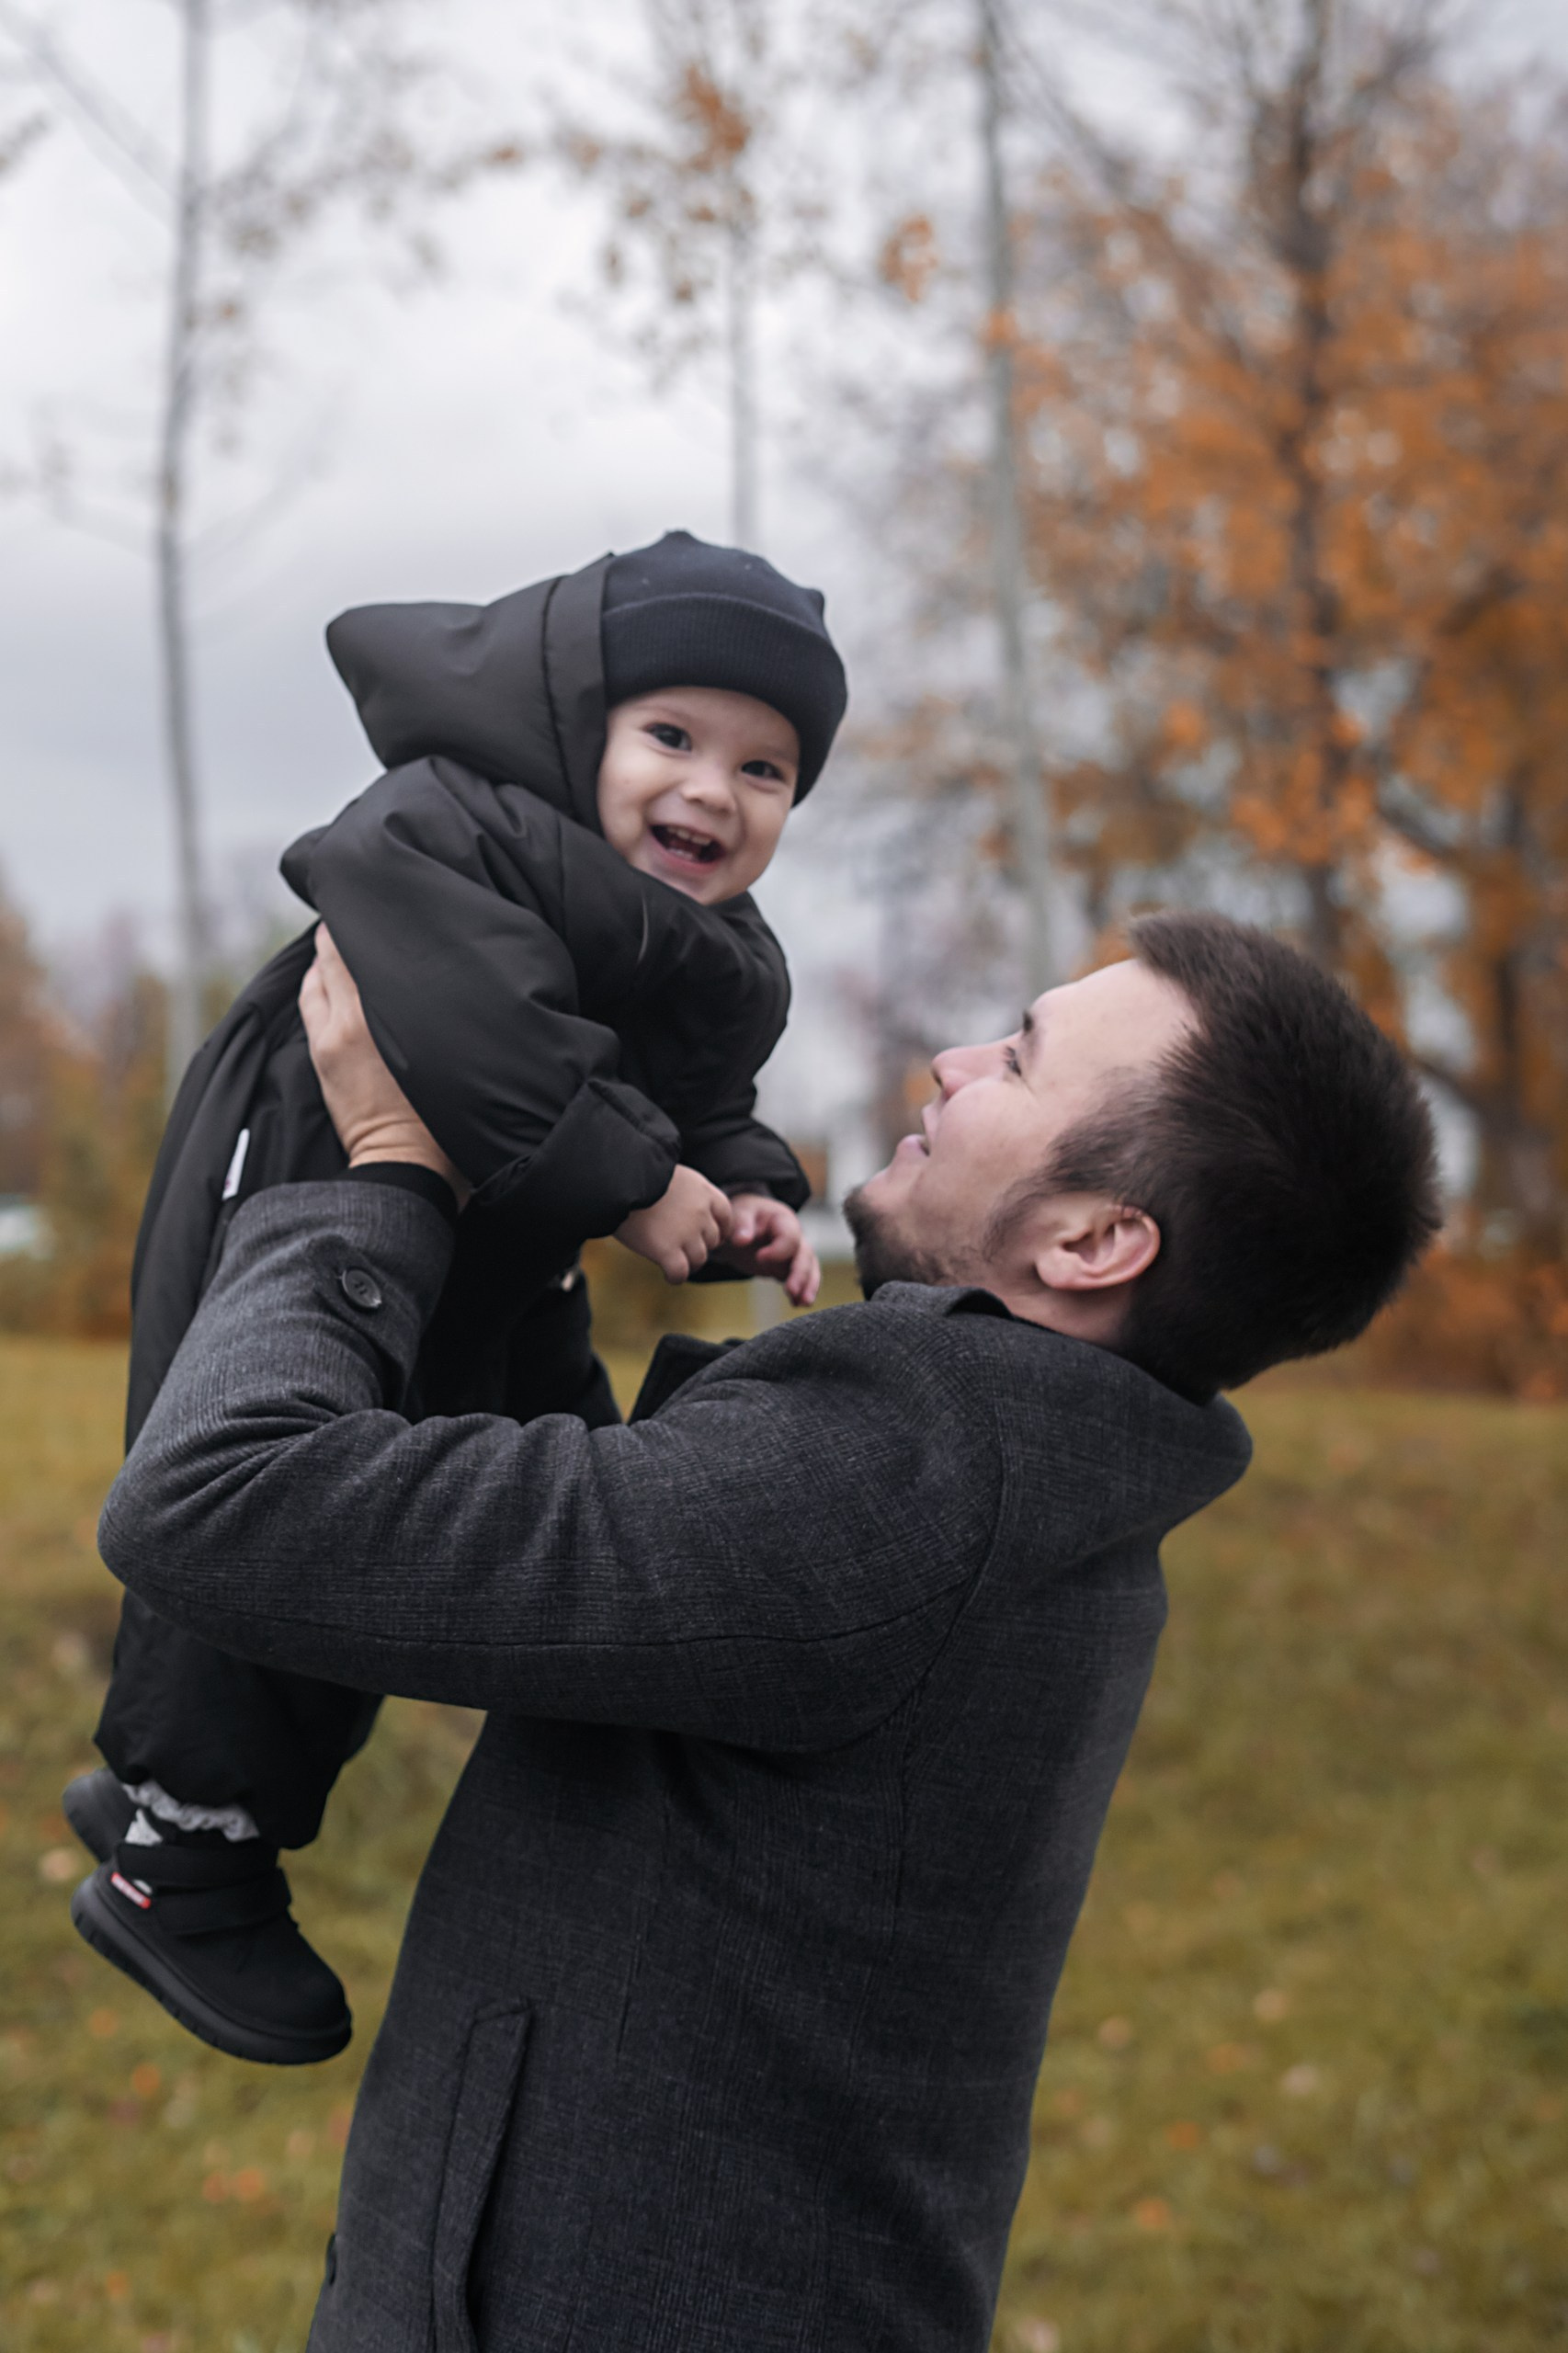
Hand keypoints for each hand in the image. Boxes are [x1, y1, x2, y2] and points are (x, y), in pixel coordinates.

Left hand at [299, 926, 469, 1203]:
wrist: (405, 1164)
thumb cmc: (443, 1114)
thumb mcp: (448, 1050)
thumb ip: (433, 1008)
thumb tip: (428, 969)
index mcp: (382, 1013)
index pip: (358, 945)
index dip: (364, 919)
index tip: (378, 904)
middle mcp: (349, 1017)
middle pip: (331, 951)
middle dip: (342, 933)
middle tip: (360, 917)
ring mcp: (330, 1035)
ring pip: (317, 975)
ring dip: (328, 959)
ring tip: (346, 947)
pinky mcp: (321, 1054)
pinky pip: (310, 1000)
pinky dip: (318, 982)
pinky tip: (331, 979)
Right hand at [615, 1164, 732, 1283]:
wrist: (615, 1179)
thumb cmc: (632, 1174)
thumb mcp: (666, 1172)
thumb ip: (683, 1192)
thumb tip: (682, 1209)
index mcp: (703, 1189)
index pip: (725, 1215)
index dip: (720, 1229)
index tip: (711, 1237)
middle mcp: (700, 1212)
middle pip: (712, 1240)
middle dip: (700, 1246)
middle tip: (683, 1249)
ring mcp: (686, 1233)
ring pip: (699, 1259)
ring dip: (688, 1263)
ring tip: (673, 1263)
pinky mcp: (668, 1250)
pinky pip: (680, 1273)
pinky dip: (675, 1277)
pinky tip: (667, 1275)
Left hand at [714, 1194, 820, 1306]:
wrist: (744, 1224)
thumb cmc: (743, 1215)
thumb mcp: (739, 1214)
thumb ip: (741, 1225)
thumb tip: (742, 1240)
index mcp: (783, 1221)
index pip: (790, 1236)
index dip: (778, 1250)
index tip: (759, 1258)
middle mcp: (795, 1236)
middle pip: (805, 1255)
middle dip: (800, 1274)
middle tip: (791, 1290)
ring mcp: (795, 1253)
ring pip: (810, 1269)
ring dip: (808, 1286)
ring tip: (802, 1303)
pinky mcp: (790, 1267)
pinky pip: (803, 1279)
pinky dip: (802, 1291)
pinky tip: (796, 1304)